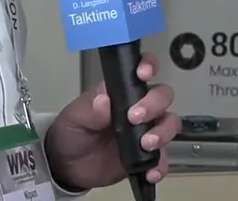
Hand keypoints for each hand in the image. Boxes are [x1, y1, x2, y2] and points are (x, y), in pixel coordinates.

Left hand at [44, 52, 179, 190]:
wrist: (68, 167)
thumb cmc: (72, 132)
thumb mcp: (74, 117)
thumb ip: (89, 109)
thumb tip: (103, 100)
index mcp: (122, 92)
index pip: (142, 70)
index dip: (149, 66)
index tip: (144, 74)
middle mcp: (140, 107)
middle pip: (163, 96)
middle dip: (155, 104)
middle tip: (136, 118)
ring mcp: (146, 131)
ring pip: (170, 123)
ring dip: (164, 132)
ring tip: (147, 144)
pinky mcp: (147, 155)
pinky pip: (164, 158)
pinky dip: (162, 164)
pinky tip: (151, 171)